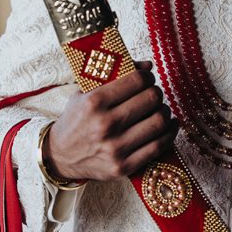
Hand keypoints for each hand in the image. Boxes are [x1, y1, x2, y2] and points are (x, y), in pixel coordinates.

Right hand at [44, 61, 177, 181]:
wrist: (61, 156)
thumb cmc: (77, 119)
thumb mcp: (85, 93)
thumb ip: (114, 76)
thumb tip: (148, 65)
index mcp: (94, 102)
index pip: (137, 80)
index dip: (147, 76)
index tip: (147, 78)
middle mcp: (105, 125)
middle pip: (151, 99)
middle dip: (156, 92)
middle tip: (153, 93)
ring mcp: (115, 148)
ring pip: (159, 122)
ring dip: (165, 111)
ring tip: (160, 109)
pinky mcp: (124, 167)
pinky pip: (159, 146)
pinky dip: (170, 132)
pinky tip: (169, 125)